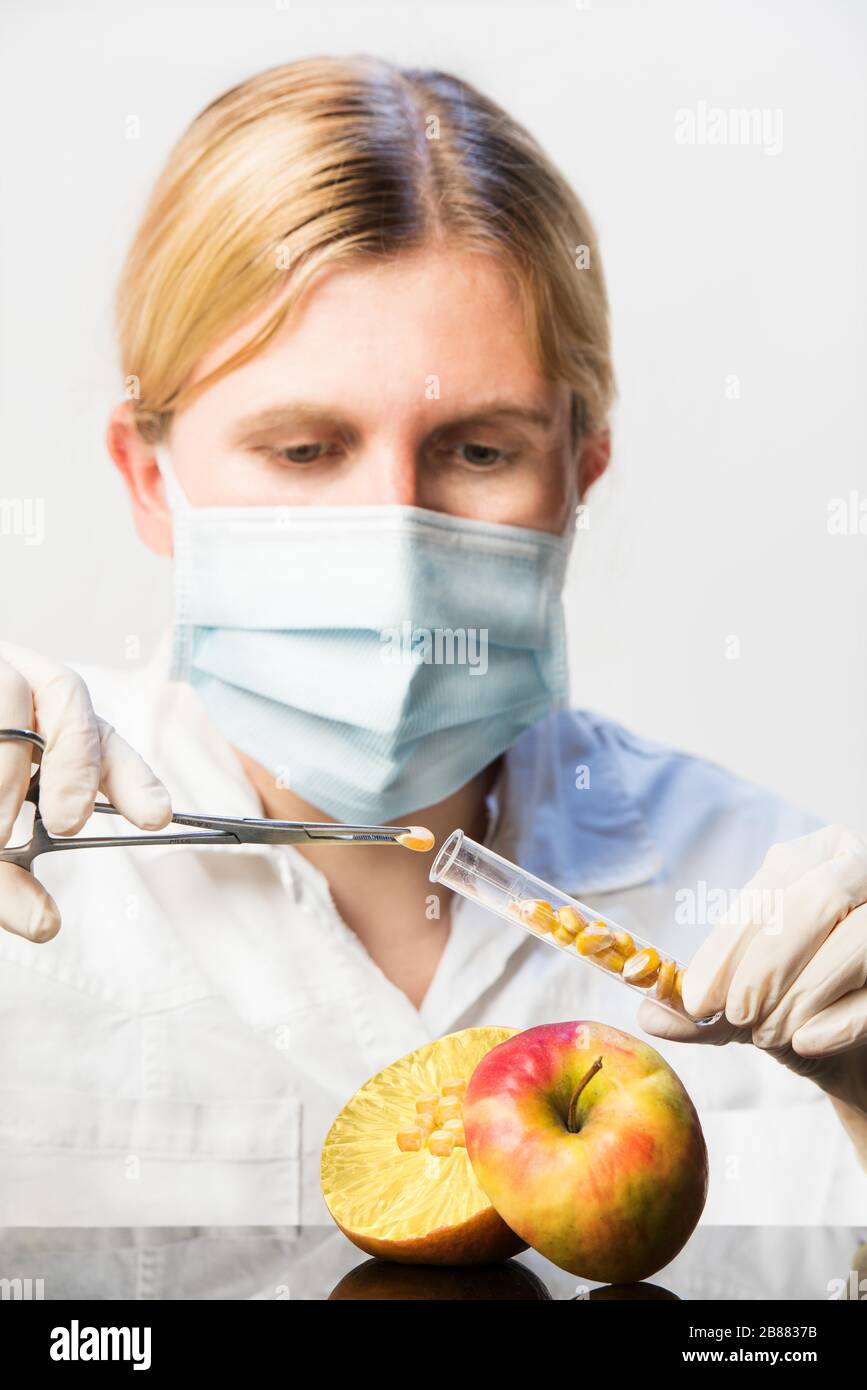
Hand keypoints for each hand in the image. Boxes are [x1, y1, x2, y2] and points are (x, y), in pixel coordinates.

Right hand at [0, 642, 171, 940]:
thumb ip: (5, 885)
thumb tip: (44, 926)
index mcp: (42, 724)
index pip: (104, 738)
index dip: (133, 776)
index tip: (156, 818)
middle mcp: (14, 684)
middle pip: (67, 692)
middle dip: (77, 760)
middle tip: (66, 822)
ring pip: (10, 688)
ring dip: (9, 763)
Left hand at [638, 824, 866, 1161]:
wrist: (853, 1045)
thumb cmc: (796, 1002)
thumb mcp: (741, 1002)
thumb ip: (698, 1011)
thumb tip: (649, 1015)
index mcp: (812, 856)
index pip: (770, 886)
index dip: (728, 943)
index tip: (696, 998)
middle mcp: (859, 868)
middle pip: (816, 899)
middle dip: (767, 963)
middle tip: (735, 1015)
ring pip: (858, 939)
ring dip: (804, 993)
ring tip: (770, 1033)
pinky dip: (841, 1021)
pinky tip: (805, 1044)